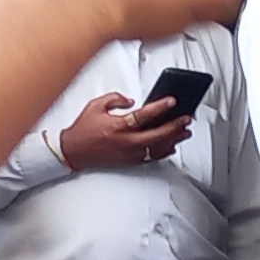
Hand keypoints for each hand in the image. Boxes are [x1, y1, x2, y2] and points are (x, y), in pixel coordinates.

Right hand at [58, 91, 191, 173]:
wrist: (73, 151)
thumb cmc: (83, 130)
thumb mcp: (95, 106)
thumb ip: (115, 99)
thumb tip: (131, 101)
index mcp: (118, 126)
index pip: (144, 115)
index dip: (160, 107)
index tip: (172, 101)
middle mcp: (126, 141)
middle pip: (158, 134)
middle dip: (175, 125)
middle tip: (186, 118)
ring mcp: (130, 153)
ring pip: (158, 148)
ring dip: (174, 139)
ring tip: (185, 132)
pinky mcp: (130, 161)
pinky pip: (152, 157)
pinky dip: (164, 151)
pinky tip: (172, 146)